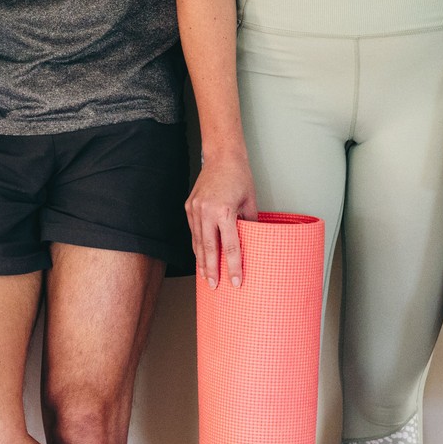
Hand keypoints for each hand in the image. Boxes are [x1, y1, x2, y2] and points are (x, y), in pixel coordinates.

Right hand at [186, 150, 256, 287]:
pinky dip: (197, 245)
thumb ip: (250, 224)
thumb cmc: (239, 176)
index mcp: (224, 211)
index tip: (236, 282)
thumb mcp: (250, 202)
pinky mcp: (189, 206)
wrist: (222, 156)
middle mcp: (206, 211)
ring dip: (201, 261)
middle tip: (215, 286)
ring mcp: (195, 209)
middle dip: (212, 270)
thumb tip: (253, 243)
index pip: (229, 246)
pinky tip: (200, 257)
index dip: (233, 266)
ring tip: (206, 277)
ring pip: (197, 242)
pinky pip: (193, 231)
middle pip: (208, 249)